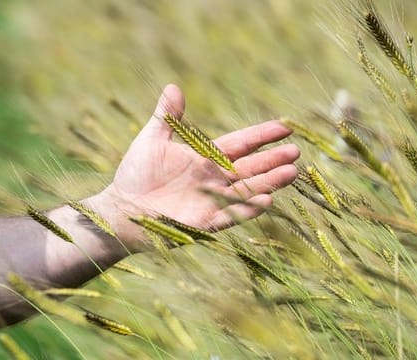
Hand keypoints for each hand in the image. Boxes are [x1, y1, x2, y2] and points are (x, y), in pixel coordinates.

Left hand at [87, 84, 298, 250]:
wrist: (120, 208)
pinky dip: (247, 208)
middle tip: (296, 152)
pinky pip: (230, 214)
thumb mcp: (152, 139)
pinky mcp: (204, 222)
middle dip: (272, 161)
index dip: (262, 136)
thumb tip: (173, 86)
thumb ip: (166, 116)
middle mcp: (214, 179)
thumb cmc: (135, 173)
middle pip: (250, 168)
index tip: (285, 127)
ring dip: (269, 183)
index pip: (240, 145)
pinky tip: (266, 200)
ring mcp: (211, 201)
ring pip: (247, 191)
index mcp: (205, 158)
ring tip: (291, 173)